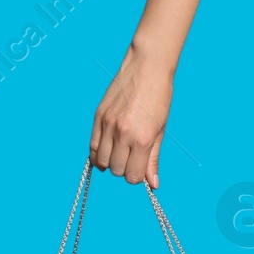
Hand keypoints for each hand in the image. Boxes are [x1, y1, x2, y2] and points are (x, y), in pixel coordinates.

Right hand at [89, 43, 173, 186]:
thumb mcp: (160, 131)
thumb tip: (153, 185)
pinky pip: (93, 145)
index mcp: (141, 140)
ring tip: (120, 153)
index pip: (132, 176)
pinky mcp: (98, 117)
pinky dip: (98, 154)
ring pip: (102, 161)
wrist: (146, 69)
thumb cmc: (158, 99)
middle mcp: (122, 134)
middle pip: (116, 170)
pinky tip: (107, 152)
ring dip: (111, 162)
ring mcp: (107, 125)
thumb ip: (153, 159)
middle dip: (125, 169)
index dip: (137, 176)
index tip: (140, 168)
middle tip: (132, 159)